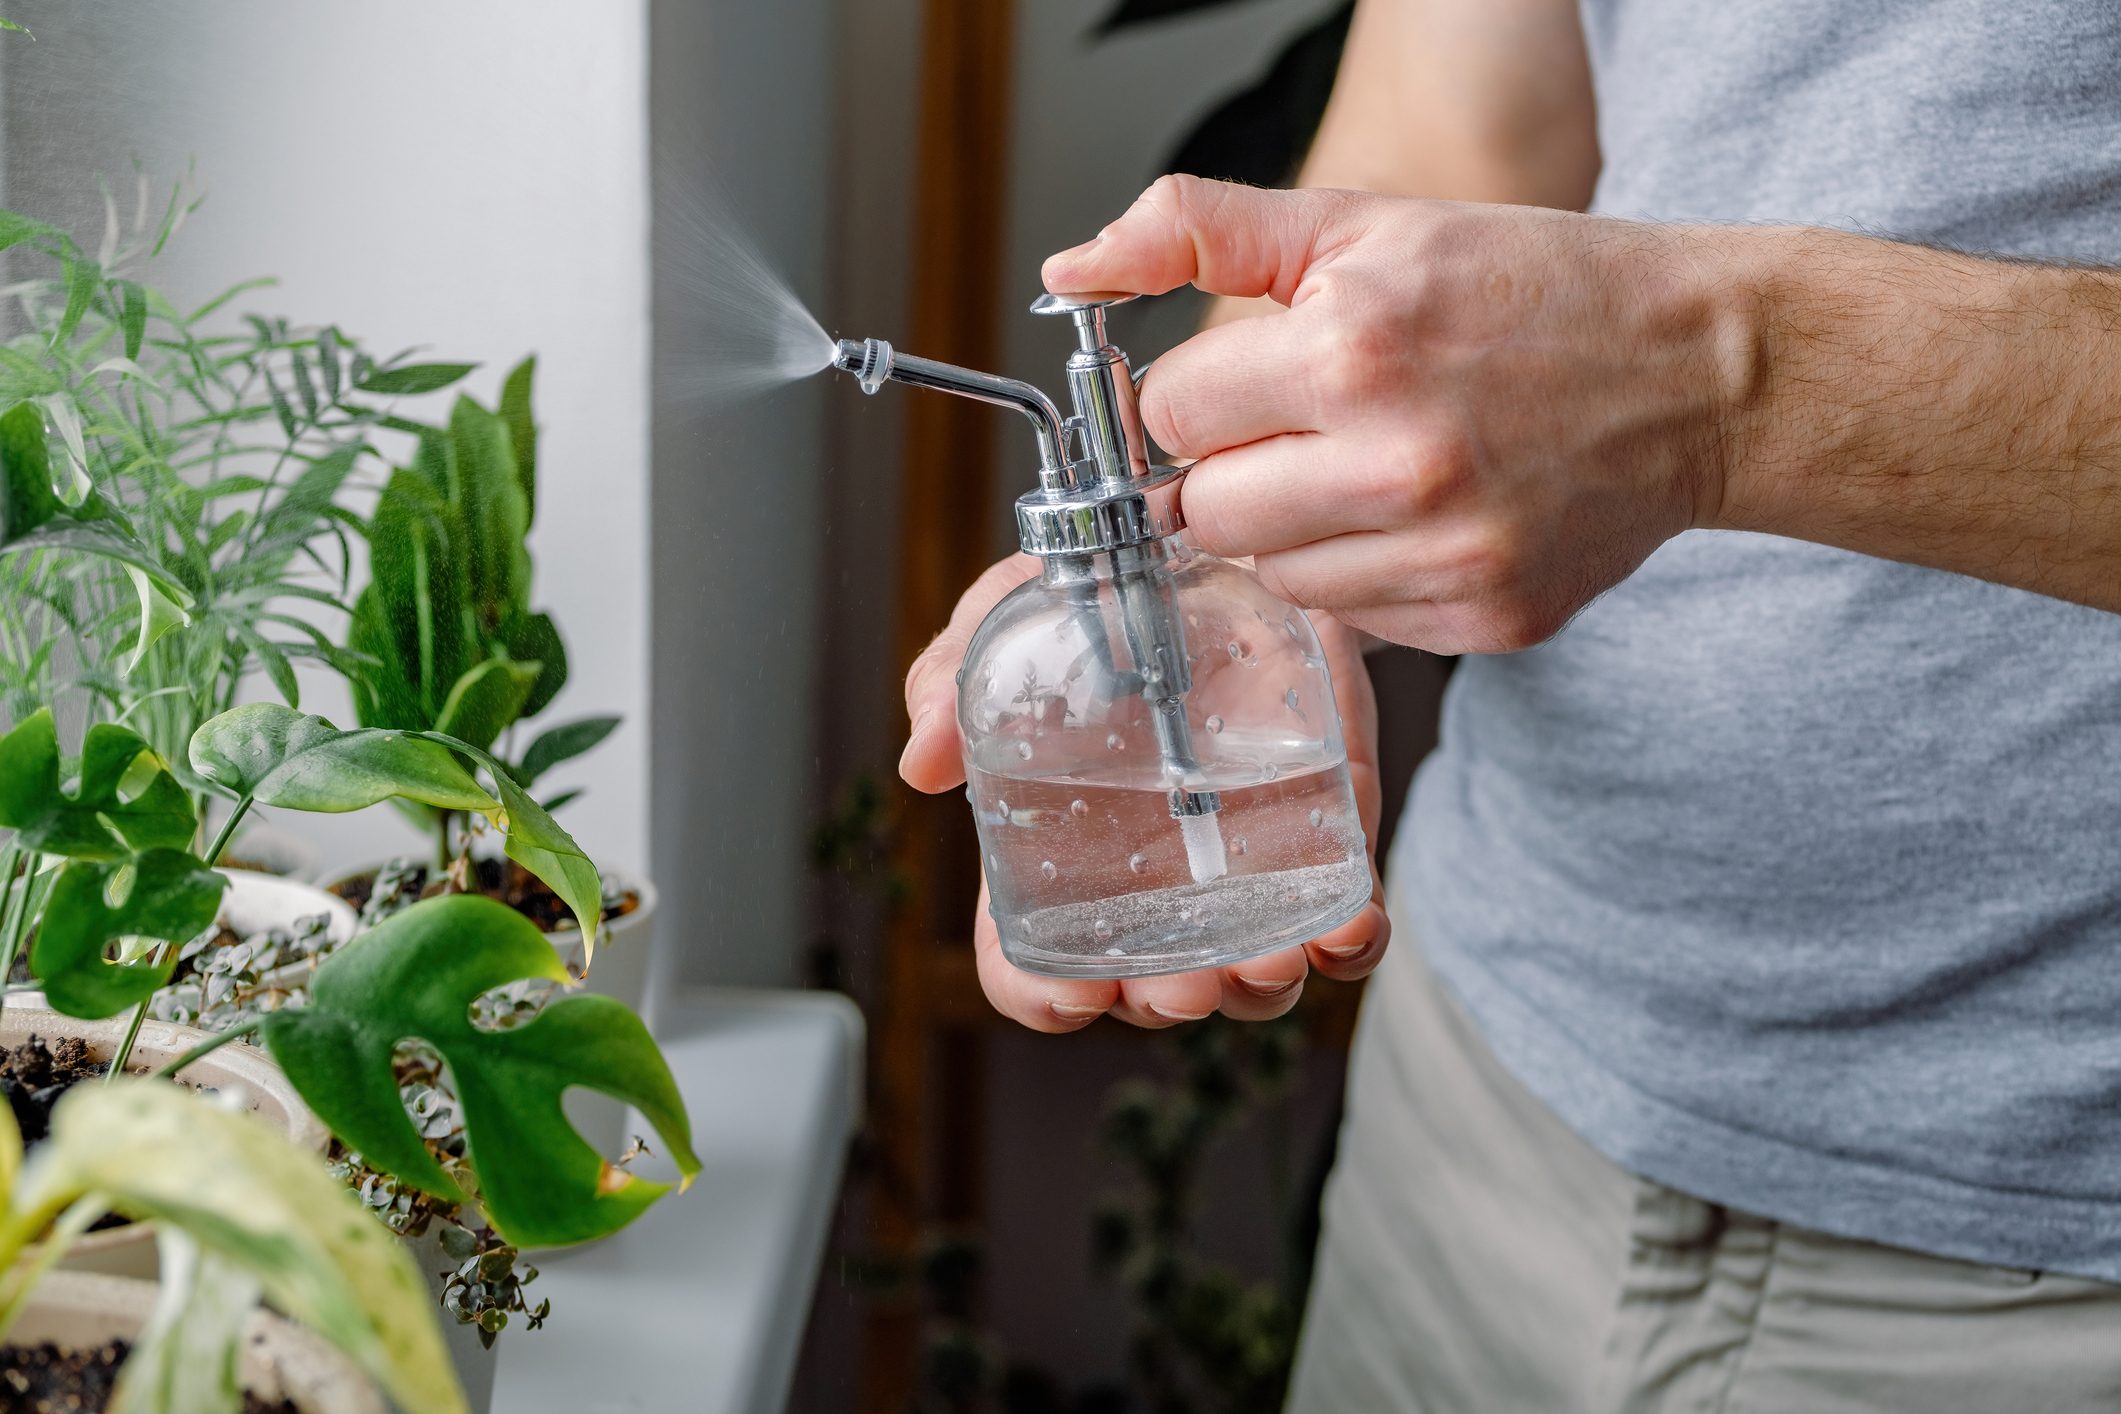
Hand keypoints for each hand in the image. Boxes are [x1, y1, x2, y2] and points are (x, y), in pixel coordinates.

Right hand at [901, 556, 1390, 1032]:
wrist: (1227, 545)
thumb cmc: (1109, 597)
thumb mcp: (1014, 620)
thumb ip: (953, 681)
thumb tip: (923, 765)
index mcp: (1061, 856)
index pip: (1035, 966)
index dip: (1042, 996)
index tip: (1070, 995)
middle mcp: (1150, 886)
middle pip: (1148, 991)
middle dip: (1164, 1002)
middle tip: (1182, 982)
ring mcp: (1244, 877)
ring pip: (1251, 980)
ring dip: (1257, 989)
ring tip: (1267, 957)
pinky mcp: (1326, 846)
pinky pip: (1345, 928)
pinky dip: (1350, 947)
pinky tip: (1346, 929)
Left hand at [1043, 176, 1751, 653]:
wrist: (1699, 371)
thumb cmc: (1526, 288)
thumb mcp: (1361, 221)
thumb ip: (1200, 231)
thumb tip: (1067, 268)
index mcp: (1354, 347)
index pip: (1172, 413)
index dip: (1200, 398)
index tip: (1248, 386)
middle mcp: (1398, 463)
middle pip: (1205, 513)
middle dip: (1235, 471)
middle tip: (1306, 431)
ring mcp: (1446, 555)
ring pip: (1272, 576)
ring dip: (1296, 529)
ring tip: (1374, 468)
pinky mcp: (1484, 618)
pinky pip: (1354, 621)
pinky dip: (1367, 575)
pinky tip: (1426, 517)